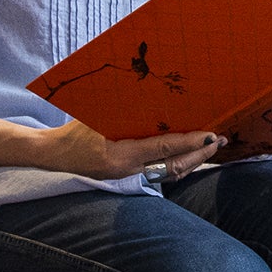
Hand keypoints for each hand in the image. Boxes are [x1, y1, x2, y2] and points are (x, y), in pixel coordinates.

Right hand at [39, 120, 225, 180]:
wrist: (52, 156)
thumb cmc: (73, 131)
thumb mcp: (95, 116)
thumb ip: (123, 109)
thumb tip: (152, 93)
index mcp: (120, 156)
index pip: (163, 149)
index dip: (189, 143)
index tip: (210, 135)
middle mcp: (128, 172)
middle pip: (172, 167)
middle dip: (199, 155)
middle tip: (219, 142)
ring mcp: (128, 178)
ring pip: (169, 174)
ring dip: (192, 162)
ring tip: (211, 148)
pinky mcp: (128, 178)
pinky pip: (160, 174)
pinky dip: (178, 165)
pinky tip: (191, 155)